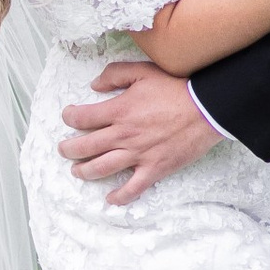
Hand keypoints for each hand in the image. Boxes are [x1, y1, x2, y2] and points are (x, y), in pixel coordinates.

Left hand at [59, 58, 219, 208]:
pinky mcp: (154, 169)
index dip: (70, 117)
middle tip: (63, 149)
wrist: (206, 108)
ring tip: (77, 171)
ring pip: (102, 168)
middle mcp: (124, 135)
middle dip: (69, 149)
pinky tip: (110, 199)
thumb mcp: (143, 70)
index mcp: (119, 110)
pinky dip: (119, 197)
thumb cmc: (176, 87)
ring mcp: (138, 154)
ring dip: (85, 172)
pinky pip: (132, 189)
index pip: (83, 118)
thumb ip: (115, 74)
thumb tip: (94, 85)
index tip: (67, 117)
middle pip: (86, 147)